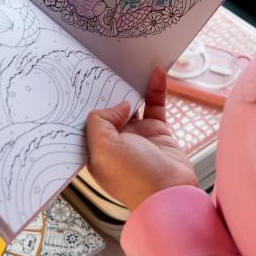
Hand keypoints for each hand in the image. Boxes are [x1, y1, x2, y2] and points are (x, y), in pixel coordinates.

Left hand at [85, 67, 197, 210]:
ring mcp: (137, 135)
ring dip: (133, 84)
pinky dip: (156, 87)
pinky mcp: (157, 131)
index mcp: (96, 149)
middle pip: (109, 107)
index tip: (84, 78)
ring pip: (133, 102)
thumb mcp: (103, 150)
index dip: (86, 101)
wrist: (171, 192)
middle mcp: (115, 141)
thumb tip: (118, 105)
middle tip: (107, 63)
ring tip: (132, 63)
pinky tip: (157, 72)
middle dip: (108, 88)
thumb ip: (100, 121)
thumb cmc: (134, 179)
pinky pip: (155, 103)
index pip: (87, 120)